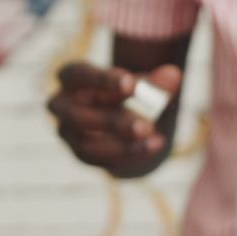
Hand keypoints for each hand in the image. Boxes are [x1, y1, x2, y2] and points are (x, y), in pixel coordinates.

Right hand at [48, 62, 182, 177]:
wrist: (126, 119)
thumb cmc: (130, 92)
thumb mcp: (144, 83)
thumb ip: (156, 81)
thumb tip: (174, 74)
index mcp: (72, 77)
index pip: (77, 75)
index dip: (101, 80)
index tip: (131, 84)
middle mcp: (62, 106)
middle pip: (76, 115)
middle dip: (112, 121)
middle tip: (145, 126)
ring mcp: (69, 134)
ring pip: (87, 145)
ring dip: (122, 144)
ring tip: (153, 138)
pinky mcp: (83, 155)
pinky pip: (101, 161)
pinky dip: (129, 155)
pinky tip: (152, 146)